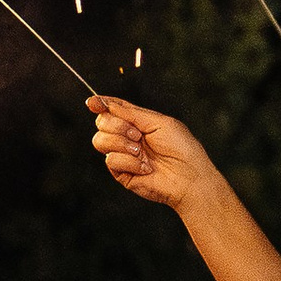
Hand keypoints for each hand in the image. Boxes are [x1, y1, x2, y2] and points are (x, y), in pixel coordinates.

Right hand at [92, 96, 218, 215]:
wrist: (188, 177)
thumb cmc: (181, 148)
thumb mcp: (158, 122)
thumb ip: (130, 112)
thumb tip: (105, 103)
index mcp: (138, 122)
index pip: (113, 109)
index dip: (101, 104)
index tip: (93, 103)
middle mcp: (127, 137)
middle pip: (102, 123)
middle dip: (116, 126)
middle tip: (137, 134)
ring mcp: (123, 154)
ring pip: (100, 140)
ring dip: (121, 144)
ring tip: (140, 151)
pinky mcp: (121, 172)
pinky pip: (111, 160)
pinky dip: (129, 162)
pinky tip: (145, 168)